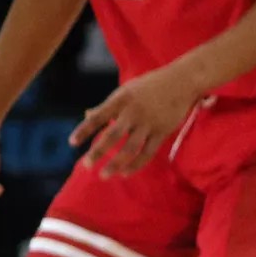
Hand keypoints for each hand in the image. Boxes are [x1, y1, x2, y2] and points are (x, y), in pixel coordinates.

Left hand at [71, 67, 201, 178]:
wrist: (183, 80)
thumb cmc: (150, 85)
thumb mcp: (126, 91)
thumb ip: (108, 106)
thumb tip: (87, 115)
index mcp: (122, 99)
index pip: (98, 116)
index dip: (84, 130)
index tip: (72, 143)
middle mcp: (134, 111)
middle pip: (113, 135)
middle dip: (98, 152)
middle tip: (86, 166)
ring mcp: (149, 122)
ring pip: (130, 148)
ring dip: (116, 163)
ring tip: (104, 175)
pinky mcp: (163, 131)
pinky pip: (147, 152)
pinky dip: (136, 164)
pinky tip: (124, 173)